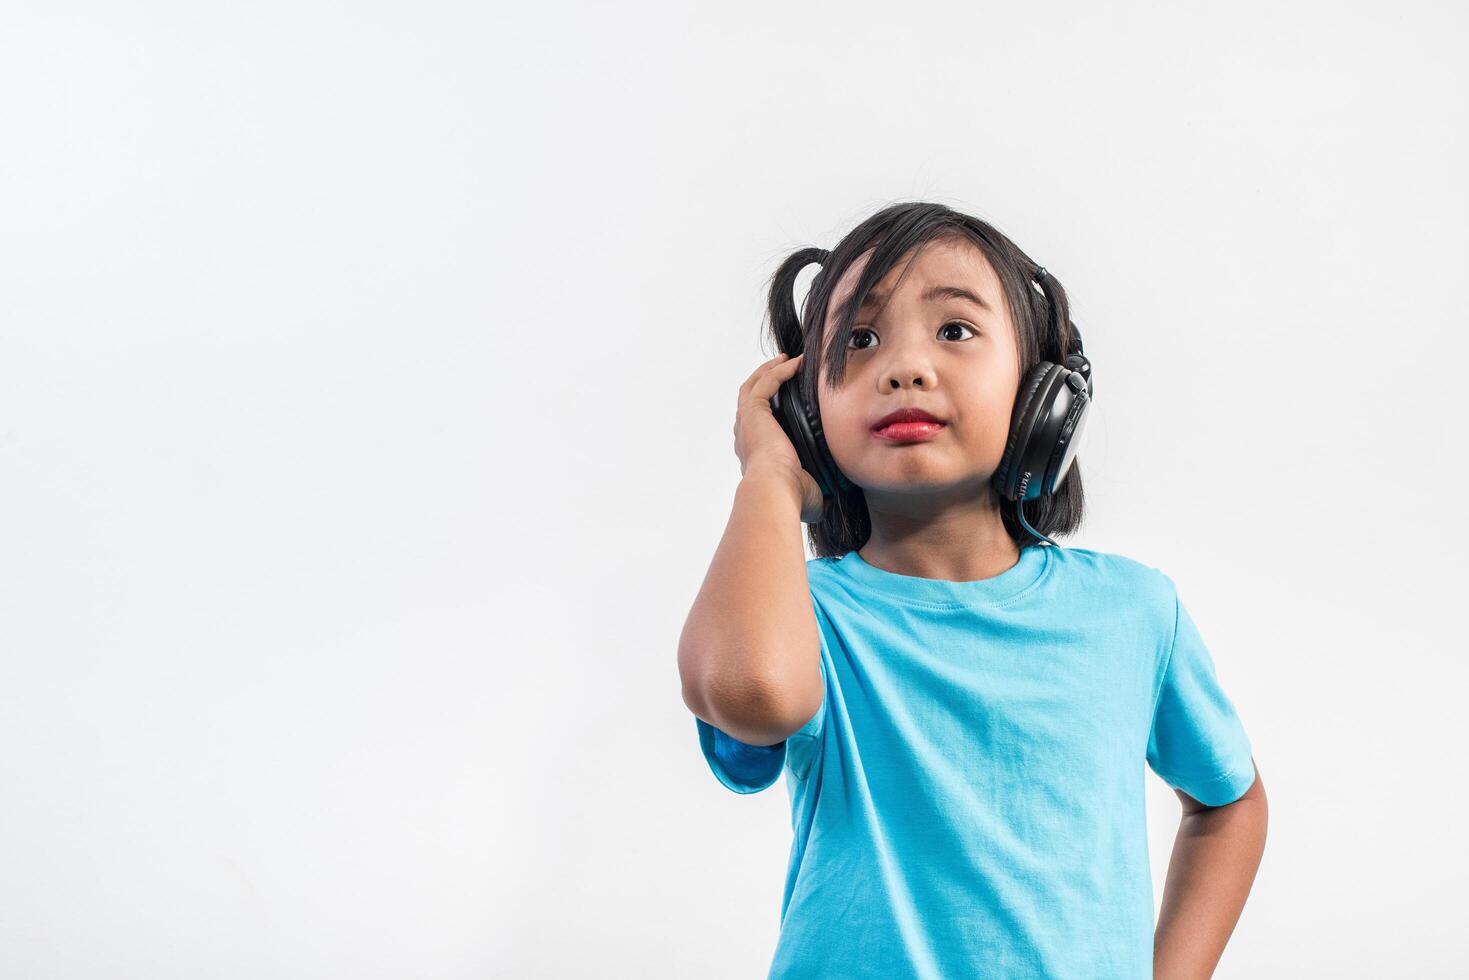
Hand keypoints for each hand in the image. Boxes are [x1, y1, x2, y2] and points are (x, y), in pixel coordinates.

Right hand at [733, 352, 825, 523]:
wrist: (776, 490)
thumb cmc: (789, 497)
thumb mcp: (805, 493)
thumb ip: (812, 491)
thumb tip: (827, 500)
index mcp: (753, 456)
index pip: (755, 428)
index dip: (767, 411)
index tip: (785, 401)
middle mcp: (745, 437)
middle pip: (749, 402)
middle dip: (763, 383)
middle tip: (781, 371)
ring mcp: (747, 423)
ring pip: (752, 387)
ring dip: (768, 371)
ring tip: (785, 360)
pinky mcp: (754, 411)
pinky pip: (765, 382)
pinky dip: (778, 370)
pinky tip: (795, 363)